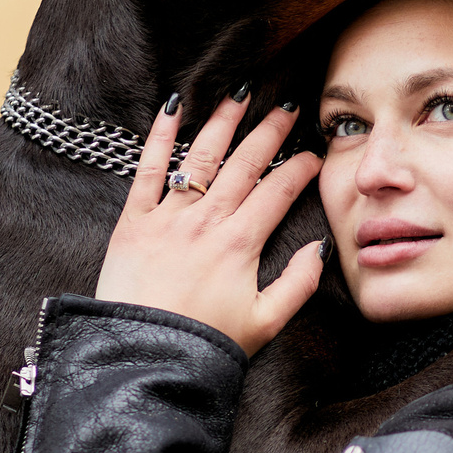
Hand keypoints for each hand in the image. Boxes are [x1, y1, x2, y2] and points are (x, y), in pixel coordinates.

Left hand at [95, 90, 324, 355]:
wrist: (143, 358)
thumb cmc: (204, 345)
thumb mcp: (266, 324)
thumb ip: (298, 284)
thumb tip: (319, 249)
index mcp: (241, 244)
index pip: (278, 191)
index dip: (299, 168)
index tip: (313, 153)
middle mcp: (206, 222)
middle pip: (244, 164)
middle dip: (269, 131)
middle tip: (286, 105)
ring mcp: (168, 218)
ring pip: (201, 158)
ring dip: (223, 123)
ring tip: (238, 94)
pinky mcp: (133, 223)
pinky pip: (147, 171)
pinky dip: (159, 138)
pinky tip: (171, 110)